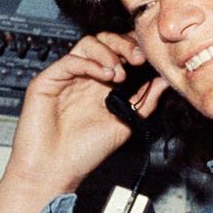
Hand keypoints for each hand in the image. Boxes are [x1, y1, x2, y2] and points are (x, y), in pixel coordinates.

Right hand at [0, 32, 167, 212]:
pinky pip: (70, 60)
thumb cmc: (84, 153)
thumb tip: (165, 80)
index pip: (118, 52)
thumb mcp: (125, 124)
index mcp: (101, 85)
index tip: (149, 59)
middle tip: (138, 58)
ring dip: (108, 53)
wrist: (54, 171)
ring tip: (119, 74)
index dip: (134, 48)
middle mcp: (84, 77)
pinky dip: (90, 63)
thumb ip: (145, 102)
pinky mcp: (47, 81)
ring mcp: (66, 77)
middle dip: (124, 44)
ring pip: (87, 44)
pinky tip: (104, 76)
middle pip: (104, 41)